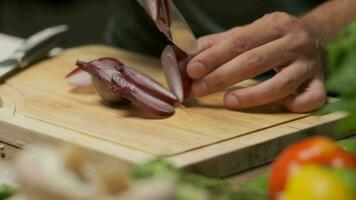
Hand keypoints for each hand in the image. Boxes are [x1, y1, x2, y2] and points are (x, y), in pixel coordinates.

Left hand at [187, 12, 326, 112]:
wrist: (313, 36)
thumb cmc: (271, 38)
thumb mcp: (247, 33)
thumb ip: (218, 44)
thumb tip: (188, 57)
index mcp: (275, 24)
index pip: (239, 42)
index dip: (213, 57)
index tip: (192, 70)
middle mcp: (295, 41)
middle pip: (255, 62)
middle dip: (222, 78)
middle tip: (199, 89)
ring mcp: (310, 64)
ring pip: (281, 84)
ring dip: (251, 96)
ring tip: (227, 101)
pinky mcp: (320, 82)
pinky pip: (312, 99)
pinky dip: (295, 106)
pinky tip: (279, 107)